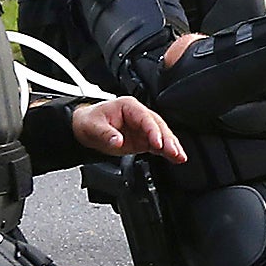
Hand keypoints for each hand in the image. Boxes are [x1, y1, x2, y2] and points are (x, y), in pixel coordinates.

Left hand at [71, 96, 186, 163]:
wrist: (84, 128)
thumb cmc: (90, 121)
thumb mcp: (94, 127)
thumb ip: (106, 134)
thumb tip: (118, 141)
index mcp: (129, 107)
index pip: (146, 118)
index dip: (153, 131)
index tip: (158, 143)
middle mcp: (138, 115)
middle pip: (158, 126)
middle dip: (168, 140)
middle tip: (175, 152)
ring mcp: (142, 128)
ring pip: (161, 135)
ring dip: (171, 146)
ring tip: (180, 157)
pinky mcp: (142, 139)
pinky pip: (157, 145)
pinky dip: (167, 151)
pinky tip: (176, 158)